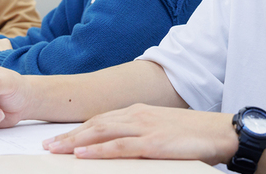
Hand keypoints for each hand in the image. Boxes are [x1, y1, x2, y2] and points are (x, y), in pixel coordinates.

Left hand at [43, 104, 236, 164]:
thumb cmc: (193, 134)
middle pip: (95, 124)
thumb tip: (125, 147)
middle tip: (47, 145)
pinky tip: (82, 154)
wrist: (219, 132)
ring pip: (102, 132)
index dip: (78, 128)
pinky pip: (119, 147)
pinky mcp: (152, 143)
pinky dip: (98, 150)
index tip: (59, 137)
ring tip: (55, 150)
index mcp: (139, 112)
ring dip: (75, 142)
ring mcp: (144, 128)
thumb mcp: (162, 130)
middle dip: (69, 135)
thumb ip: (141, 135)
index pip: (102, 119)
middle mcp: (137, 116)